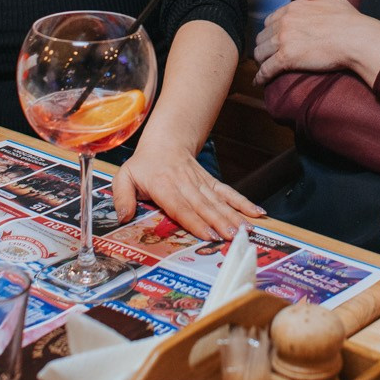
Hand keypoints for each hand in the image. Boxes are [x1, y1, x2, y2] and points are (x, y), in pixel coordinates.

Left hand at [112, 142, 261, 240]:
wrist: (165, 141)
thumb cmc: (144, 164)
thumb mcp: (124, 177)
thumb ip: (122, 197)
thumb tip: (123, 217)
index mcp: (164, 186)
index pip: (181, 207)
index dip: (196, 222)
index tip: (209, 235)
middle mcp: (185, 184)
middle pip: (205, 206)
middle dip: (220, 222)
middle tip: (233, 237)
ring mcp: (201, 183)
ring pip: (219, 201)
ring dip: (234, 216)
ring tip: (247, 230)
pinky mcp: (210, 183)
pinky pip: (228, 193)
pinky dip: (243, 203)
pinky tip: (257, 213)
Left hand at [253, 0, 379, 83]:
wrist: (356, 38)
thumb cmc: (348, 20)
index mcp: (292, 8)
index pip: (270, 21)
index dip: (271, 32)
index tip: (274, 40)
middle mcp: (284, 22)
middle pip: (263, 37)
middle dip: (264, 46)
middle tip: (268, 56)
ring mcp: (284, 40)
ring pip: (260, 53)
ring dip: (261, 61)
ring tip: (264, 68)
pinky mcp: (286, 58)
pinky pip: (266, 69)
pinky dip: (261, 76)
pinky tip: (260, 81)